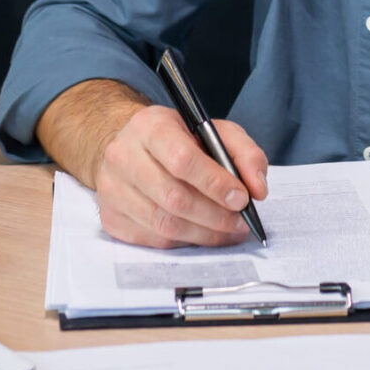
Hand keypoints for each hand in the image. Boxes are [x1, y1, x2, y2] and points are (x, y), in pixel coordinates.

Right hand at [93, 105, 268, 248]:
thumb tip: (258, 188)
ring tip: (229, 232)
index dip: (216, 183)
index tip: (243, 198)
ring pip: (163, 224)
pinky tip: (203, 234)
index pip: (183, 160)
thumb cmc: (177, 138)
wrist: (128, 146)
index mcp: (150, 127)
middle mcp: (124, 157)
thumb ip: (244, 153)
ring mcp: (112, 190)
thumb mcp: (215, 131)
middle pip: (174, 197)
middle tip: (241, 222)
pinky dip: (184, 242)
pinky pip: (153, 240)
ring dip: (204, 234)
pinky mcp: (110, 218)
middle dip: (215, 215)